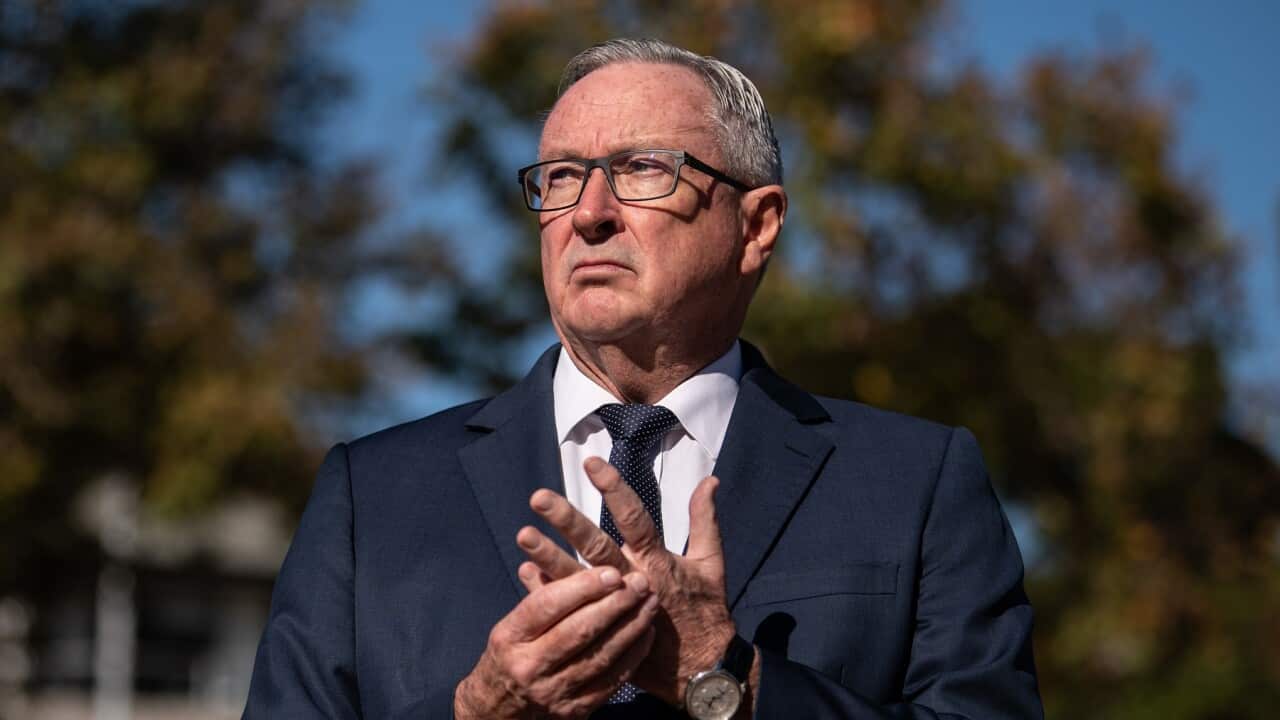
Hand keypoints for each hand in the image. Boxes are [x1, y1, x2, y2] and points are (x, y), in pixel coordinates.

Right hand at [453, 563, 659, 719]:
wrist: (501, 710)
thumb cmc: (512, 655)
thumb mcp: (512, 624)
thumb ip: (538, 594)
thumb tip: (551, 555)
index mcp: (509, 637)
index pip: (547, 606)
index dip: (582, 587)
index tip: (611, 571)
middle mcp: (528, 666)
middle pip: (578, 631)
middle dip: (615, 604)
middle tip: (640, 582)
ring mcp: (552, 692)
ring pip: (600, 656)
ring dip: (631, 626)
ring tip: (650, 602)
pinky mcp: (575, 711)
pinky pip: (611, 681)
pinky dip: (633, 655)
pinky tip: (647, 632)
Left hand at [517, 457, 738, 706]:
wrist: (700, 670)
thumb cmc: (706, 611)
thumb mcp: (712, 563)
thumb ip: (705, 520)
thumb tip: (710, 480)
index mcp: (657, 563)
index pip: (634, 519)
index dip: (615, 490)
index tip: (593, 464)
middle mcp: (632, 582)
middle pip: (596, 547)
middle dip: (568, 522)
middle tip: (539, 498)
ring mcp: (613, 609)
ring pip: (576, 580)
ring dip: (548, 557)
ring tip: (522, 535)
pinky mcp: (602, 630)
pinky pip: (569, 612)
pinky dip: (548, 592)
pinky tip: (526, 571)